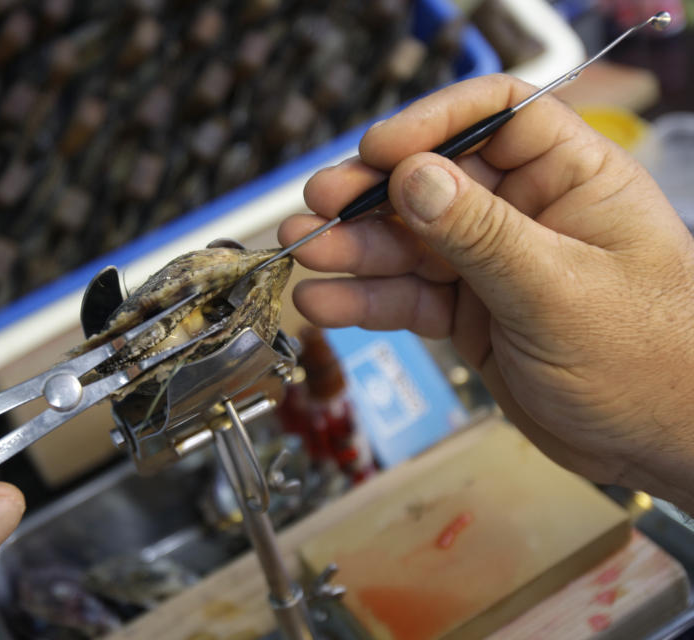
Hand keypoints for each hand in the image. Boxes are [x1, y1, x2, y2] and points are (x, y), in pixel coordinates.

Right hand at [279, 74, 693, 510]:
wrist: (661, 447)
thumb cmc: (654, 362)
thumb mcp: (561, 291)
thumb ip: (482, 234)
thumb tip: (414, 177)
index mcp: (571, 179)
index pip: (495, 118)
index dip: (431, 125)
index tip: (379, 151)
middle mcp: (525, 213)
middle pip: (433, 181)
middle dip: (370, 193)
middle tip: (318, 203)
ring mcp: (491, 265)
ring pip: (408, 243)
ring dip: (352, 248)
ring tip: (302, 251)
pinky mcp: (468, 314)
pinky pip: (407, 297)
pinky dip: (365, 300)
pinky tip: (326, 302)